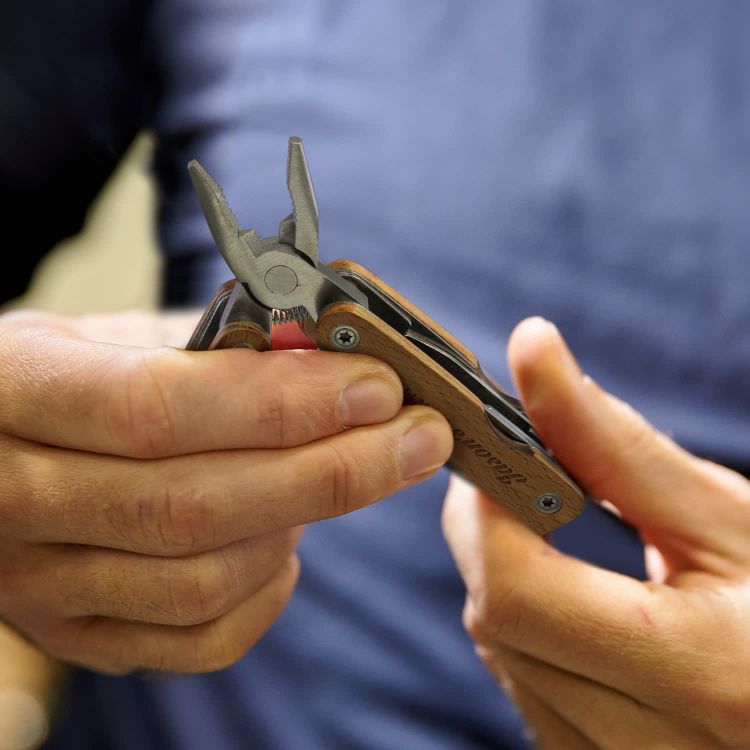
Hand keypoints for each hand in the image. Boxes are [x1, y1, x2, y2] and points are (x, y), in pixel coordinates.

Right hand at [0, 310, 451, 674]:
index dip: (280, 402)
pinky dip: (269, 589)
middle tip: (417, 437)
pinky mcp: (80, 635)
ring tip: (355, 472)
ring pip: (203, 579)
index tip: (377, 386)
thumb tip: (331, 352)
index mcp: (14, 390)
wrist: (4, 444)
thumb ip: (219, 341)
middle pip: (193, 505)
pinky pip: (199, 637)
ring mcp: (40, 583)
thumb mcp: (124, 332)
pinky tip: (292, 541)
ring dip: (303, 522)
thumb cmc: (79, 375)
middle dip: (331, 471)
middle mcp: (11, 496)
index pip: (155, 408)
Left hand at [443, 317, 749, 748]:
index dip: (488, 508)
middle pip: (494, 618)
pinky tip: (572, 594)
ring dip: (507, 574)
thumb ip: (615, 442)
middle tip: (523, 478)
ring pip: (499, 648)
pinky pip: (524, 680)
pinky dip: (527, 621)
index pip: (516, 592)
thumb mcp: (727, 515)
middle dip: (490, 532)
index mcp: (702, 674)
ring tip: (558, 533)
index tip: (498, 450)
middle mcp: (648, 745)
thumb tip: (532, 351)